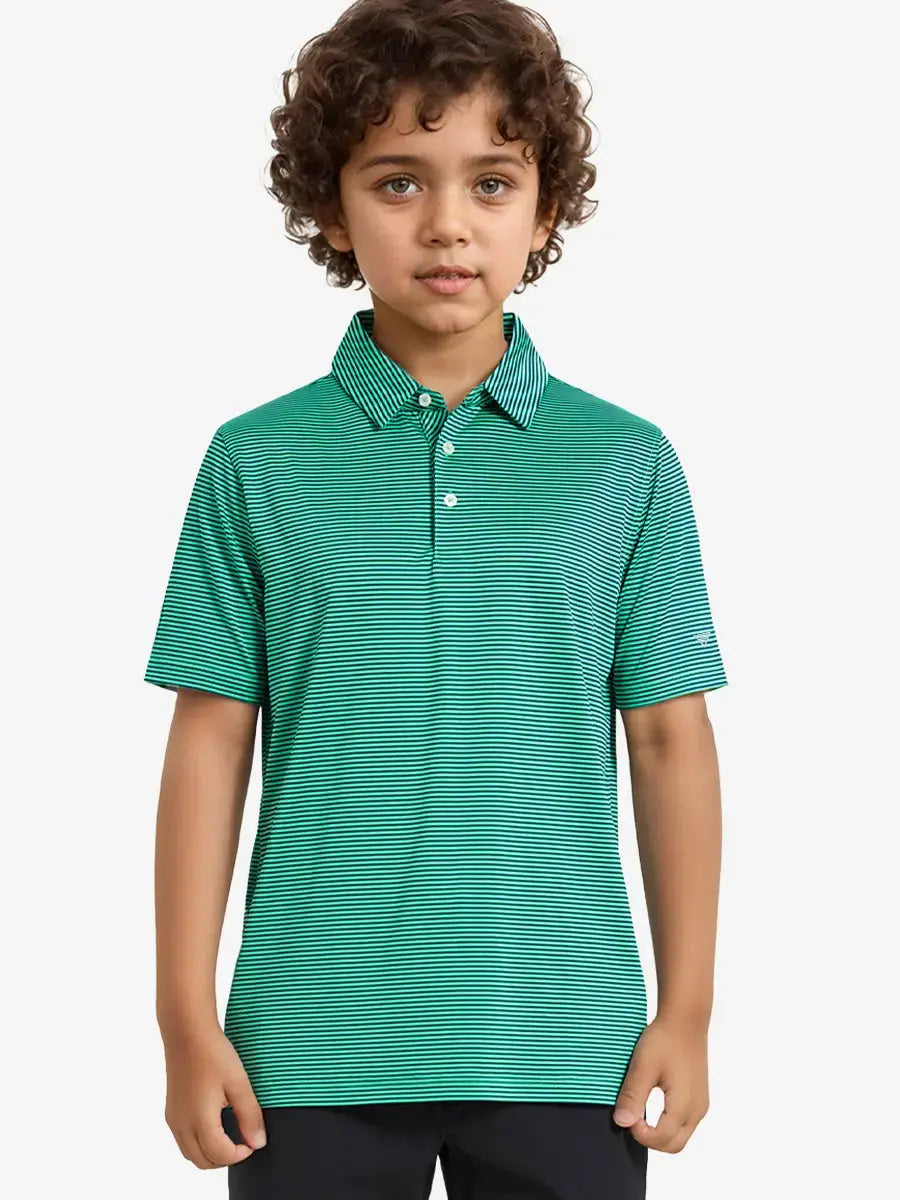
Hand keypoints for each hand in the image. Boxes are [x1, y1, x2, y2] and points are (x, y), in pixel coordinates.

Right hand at [162, 1024, 266, 1168]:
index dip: (241, 1154)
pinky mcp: (171, 1111)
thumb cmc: (213, 1053)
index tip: (254, 1140)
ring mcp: (174, 1119)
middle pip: (203, 1161)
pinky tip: (216, 1124)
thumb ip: (250, 1116)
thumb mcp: (239, 1083)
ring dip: (211, 1153)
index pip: (221, 1155)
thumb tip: (258, 1142)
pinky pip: (184, 1140)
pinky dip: (200, 1143)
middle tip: (244, 1141)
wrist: (187, 1032)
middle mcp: (181, 1125)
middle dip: (226, 1158)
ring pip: (191, 1154)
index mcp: (199, 1120)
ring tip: (232, 1134)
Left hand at [612, 1014, 709, 1152]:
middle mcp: (697, 1110)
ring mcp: (700, 1104)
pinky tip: (652, 1106)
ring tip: (639, 1112)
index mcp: (684, 1105)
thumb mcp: (643, 1066)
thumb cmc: (664, 1040)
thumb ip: (633, 1096)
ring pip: (680, 1136)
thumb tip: (622, 1123)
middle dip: (650, 1140)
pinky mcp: (699, 1097)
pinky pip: (684, 1123)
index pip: (661, 1138)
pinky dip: (668, 1125)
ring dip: (659, 1133)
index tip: (625, 1115)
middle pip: (674, 1145)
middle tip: (631, 1118)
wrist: (685, 1020)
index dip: (640, 1134)